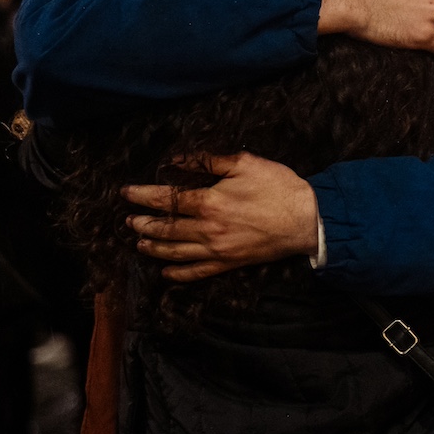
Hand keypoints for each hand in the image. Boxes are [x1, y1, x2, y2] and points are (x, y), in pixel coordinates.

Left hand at [123, 153, 318, 281]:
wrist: (306, 219)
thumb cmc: (278, 187)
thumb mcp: (245, 163)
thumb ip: (209, 160)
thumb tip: (179, 160)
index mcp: (209, 201)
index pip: (166, 199)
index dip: (142, 196)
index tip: (126, 193)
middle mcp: (207, 228)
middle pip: (165, 228)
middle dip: (143, 224)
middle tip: (129, 220)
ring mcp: (217, 249)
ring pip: (175, 251)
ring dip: (153, 247)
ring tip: (139, 242)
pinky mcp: (229, 263)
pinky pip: (198, 272)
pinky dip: (179, 274)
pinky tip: (166, 273)